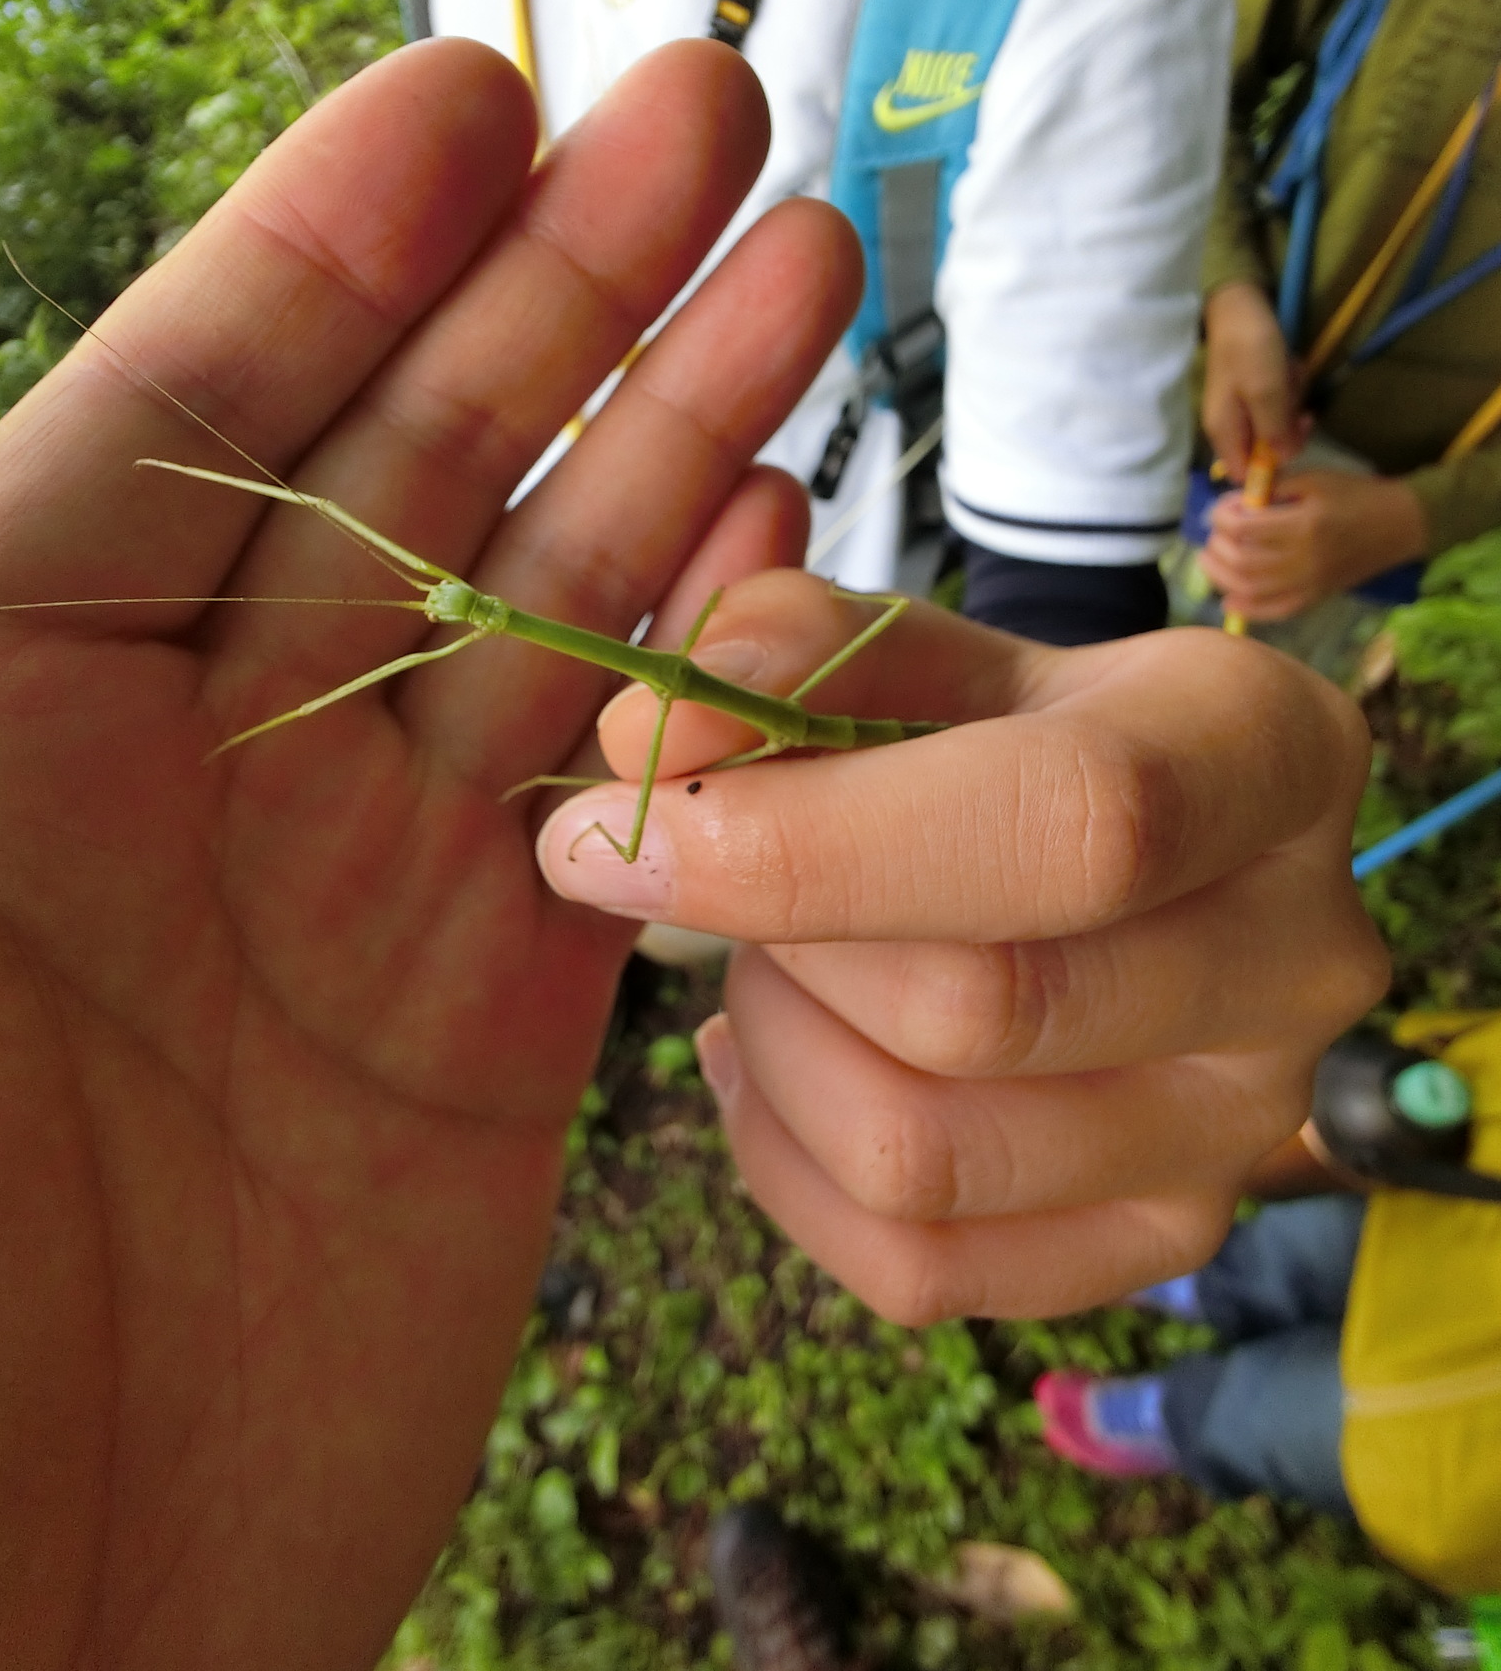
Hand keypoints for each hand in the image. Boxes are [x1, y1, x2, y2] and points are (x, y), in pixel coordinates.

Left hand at [0, 38, 858, 1667]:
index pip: (190, 408)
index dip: (335, 244)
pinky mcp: (496, 1028)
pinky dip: (712, 661)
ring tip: (805, 266)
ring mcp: (354, 890)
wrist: (4, 1648)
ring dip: (674, 432)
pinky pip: (631, 801)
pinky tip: (786, 527)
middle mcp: (179, 765)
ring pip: (549, 609)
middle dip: (557, 287)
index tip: (480, 98)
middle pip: (406, 472)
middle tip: (712, 124)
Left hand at [537, 578, 1386, 1320]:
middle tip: (712, 870)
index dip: (820, 842)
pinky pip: (915, 1266)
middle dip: (777, 942)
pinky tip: (773, 1057)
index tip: (618, 828)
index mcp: (1264, 754)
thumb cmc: (1008, 731)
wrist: (1126, 847)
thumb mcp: (926, 651)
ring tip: (773, 957)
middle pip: (977, 1010)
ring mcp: (1245, 1123)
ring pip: (921, 1157)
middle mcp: (1298, 955)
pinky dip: (784, 1163)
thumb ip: (792, 654)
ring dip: (778, 1047)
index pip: (1073, 826)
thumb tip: (641, 747)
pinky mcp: (1165, 1238)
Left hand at [1200, 467, 1427, 621]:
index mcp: (1304, 525)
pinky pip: (1276, 612)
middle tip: (1216, 532)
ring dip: (1220, 577)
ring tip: (1210, 559)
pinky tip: (1229, 600)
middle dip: (1218, 545)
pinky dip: (1248, 610)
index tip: (1224, 507)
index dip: (1222, 517)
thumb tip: (1238, 503)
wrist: (1401, 524)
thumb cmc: (1357, 495)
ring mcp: (1310, 583)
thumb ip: (1274, 489)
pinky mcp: (1316, 597)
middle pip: (1241, 561)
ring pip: (1251, 590)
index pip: (1244, 528)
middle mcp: (1304, 560)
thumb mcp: (1315, 479)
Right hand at [1202, 280, 1308, 480]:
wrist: (1239, 307)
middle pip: (1265, 449)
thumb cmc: (1250, 349)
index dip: (1270, 468)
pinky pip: (1276, 404)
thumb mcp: (1267, 392)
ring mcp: (1241, 408)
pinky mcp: (1253, 391)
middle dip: (1287, 427)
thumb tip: (1285, 460)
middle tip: (1298, 402)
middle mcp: (1229, 426)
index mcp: (1225, 432)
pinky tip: (1288, 368)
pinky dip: (1287, 389)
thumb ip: (1275, 431)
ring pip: (1275, 425)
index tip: (1293, 443)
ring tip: (1290, 374)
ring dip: (1290, 403)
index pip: (1244, 473)